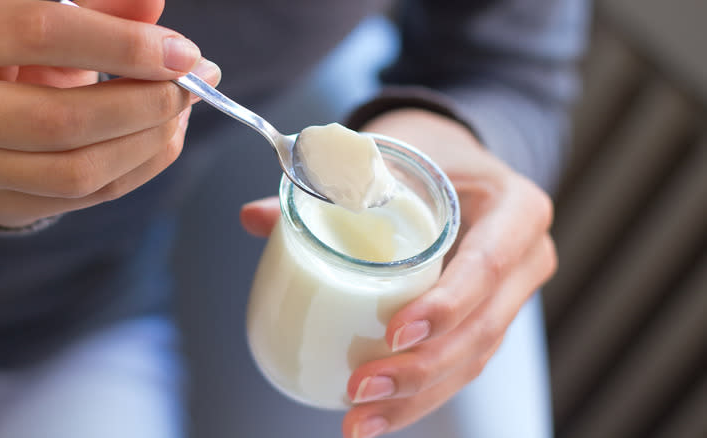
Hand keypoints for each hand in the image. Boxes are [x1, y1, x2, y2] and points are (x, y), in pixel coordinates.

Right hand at [0, 0, 219, 227]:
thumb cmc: (8, 56)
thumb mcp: (42, 20)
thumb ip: (99, 10)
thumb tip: (154, 2)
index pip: (42, 33)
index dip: (123, 44)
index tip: (183, 53)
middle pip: (62, 119)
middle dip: (146, 103)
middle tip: (194, 85)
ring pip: (80, 171)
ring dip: (151, 142)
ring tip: (183, 111)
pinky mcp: (6, 202)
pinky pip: (92, 196)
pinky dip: (144, 166)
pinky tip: (164, 136)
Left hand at [240, 109, 556, 437]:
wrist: (455, 164)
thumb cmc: (425, 152)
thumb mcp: (390, 154)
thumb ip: (326, 184)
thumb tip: (253, 218)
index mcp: (517, 209)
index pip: (488, 264)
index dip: (447, 305)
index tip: (394, 333)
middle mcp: (526, 259)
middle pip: (483, 329)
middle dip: (421, 370)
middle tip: (361, 388)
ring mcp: (510, 297)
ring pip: (471, 361)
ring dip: (414, 399)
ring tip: (359, 422)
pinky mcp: (484, 322)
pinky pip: (457, 366)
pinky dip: (417, 396)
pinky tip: (375, 419)